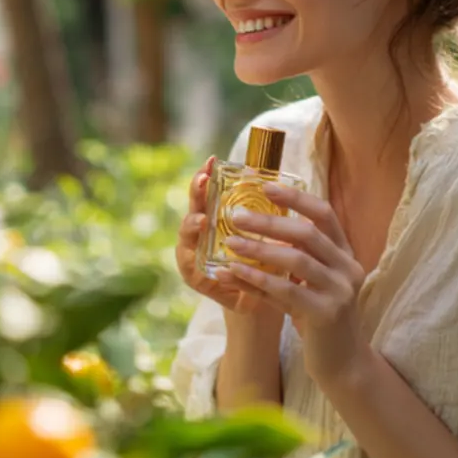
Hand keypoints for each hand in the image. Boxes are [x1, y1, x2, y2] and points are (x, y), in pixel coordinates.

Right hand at [175, 157, 272, 317]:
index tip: (213, 160)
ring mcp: (195, 254)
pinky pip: (191, 269)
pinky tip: (200, 259)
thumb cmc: (266, 258)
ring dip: (192, 226)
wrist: (269, 297)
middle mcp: (201, 233)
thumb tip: (270, 174)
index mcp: (215, 217)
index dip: (207, 175)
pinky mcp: (197, 279)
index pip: (208, 191)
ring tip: (201, 220)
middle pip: (194, 208)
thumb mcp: (267, 231)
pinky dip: (194, 262)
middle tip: (202, 181)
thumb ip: (263, 210)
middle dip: (196, 194)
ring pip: (187, 237)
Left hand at [220, 182, 369, 382]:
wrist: (341, 361)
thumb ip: (296, 253)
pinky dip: (257, 279)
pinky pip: (286, 291)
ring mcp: (340, 291)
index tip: (265, 186)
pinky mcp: (326, 315)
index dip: (295, 198)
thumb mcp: (312, 279)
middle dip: (269, 222)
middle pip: (307, 233)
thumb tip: (257, 221)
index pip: (324, 214)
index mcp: (345, 252)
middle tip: (236, 214)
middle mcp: (348, 268)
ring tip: (229, 242)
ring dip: (258, 249)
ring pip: (296, 260)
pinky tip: (233, 273)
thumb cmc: (318, 314)